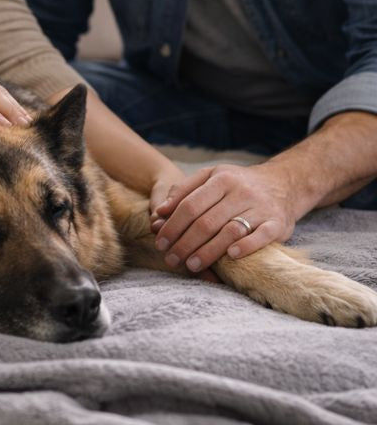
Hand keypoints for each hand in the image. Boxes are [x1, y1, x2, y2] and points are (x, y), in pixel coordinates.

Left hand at [149, 162, 298, 273]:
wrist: (283, 184)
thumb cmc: (237, 183)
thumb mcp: (210, 177)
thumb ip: (184, 191)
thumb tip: (159, 212)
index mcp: (221, 179)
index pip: (190, 204)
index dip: (173, 225)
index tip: (160, 242)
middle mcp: (240, 192)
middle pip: (207, 221)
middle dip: (185, 243)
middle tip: (171, 259)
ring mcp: (260, 208)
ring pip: (229, 231)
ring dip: (209, 251)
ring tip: (191, 265)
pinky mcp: (277, 223)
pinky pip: (261, 237)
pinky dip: (246, 247)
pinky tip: (231, 257)